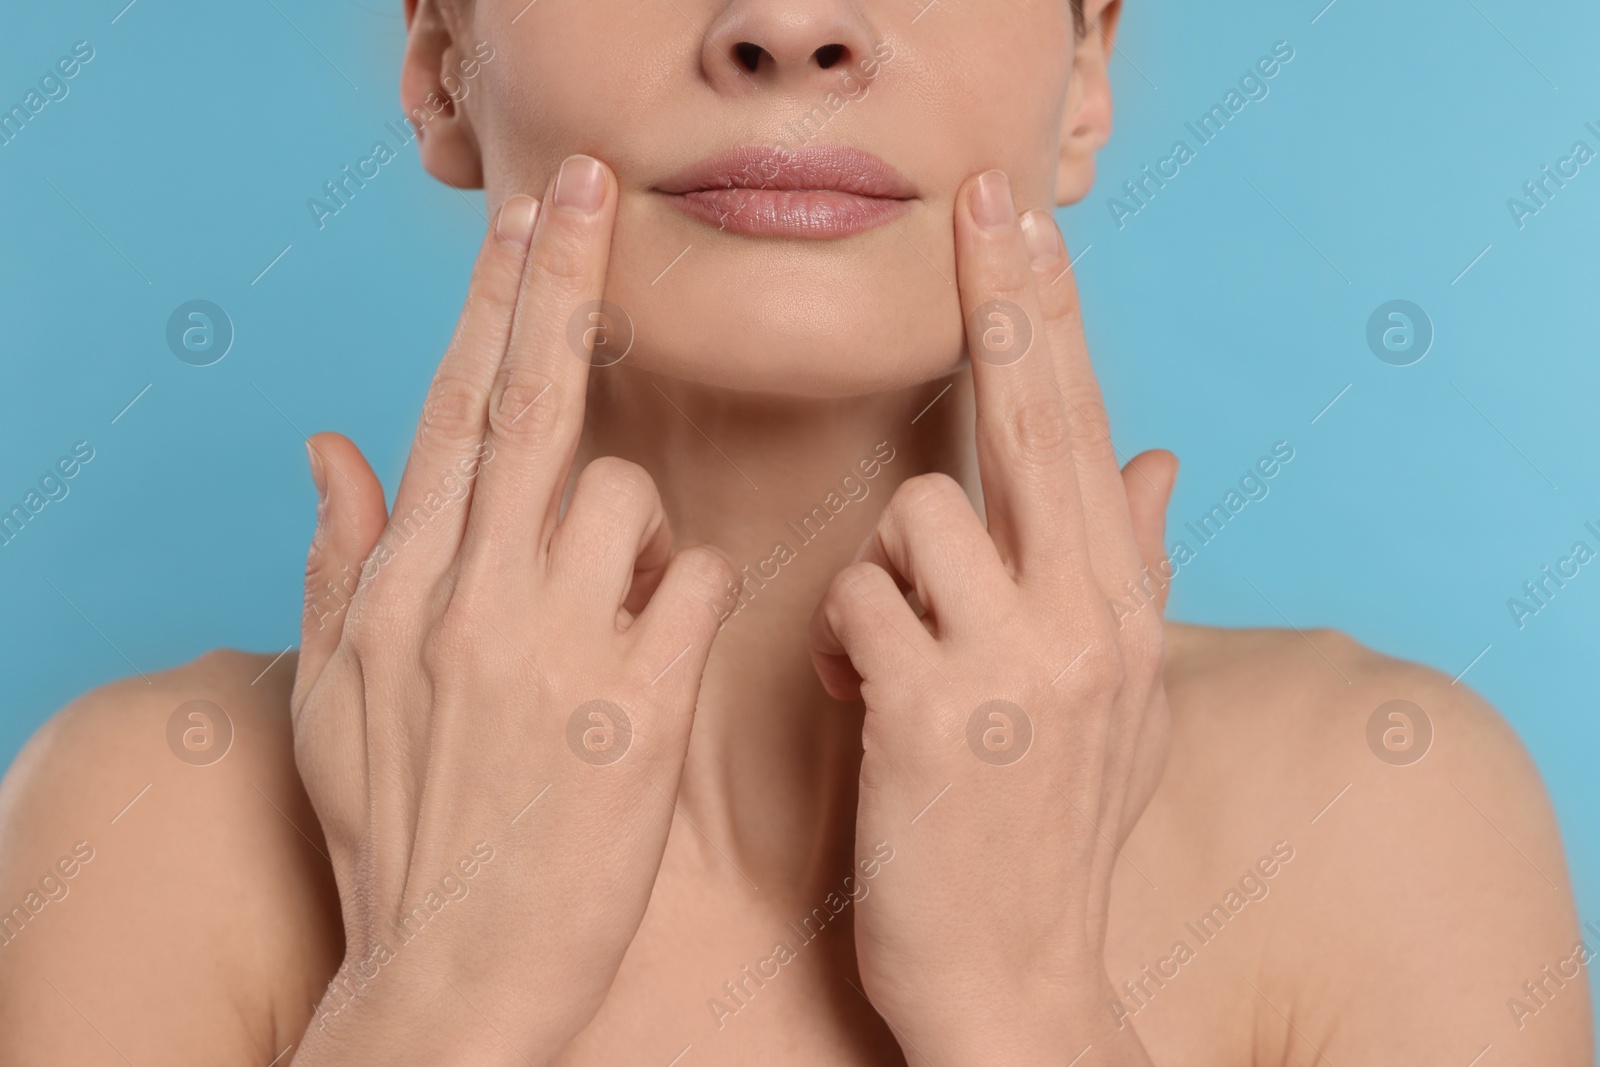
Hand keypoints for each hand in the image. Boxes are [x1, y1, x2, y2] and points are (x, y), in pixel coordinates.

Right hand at [288, 157, 736, 1065]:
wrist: (451, 977)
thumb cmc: (398, 832)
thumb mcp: (335, 701)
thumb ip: (337, 563)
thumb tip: (329, 444)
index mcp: (397, 590)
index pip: (451, 411)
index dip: (494, 304)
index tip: (527, 219)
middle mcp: (465, 600)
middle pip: (530, 404)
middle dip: (561, 280)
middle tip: (592, 186)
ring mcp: (550, 651)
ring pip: (629, 496)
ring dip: (636, 538)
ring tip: (611, 624)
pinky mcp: (634, 710)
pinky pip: (694, 585)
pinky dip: (690, 604)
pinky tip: (660, 662)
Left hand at [809, 171, 1177, 1063]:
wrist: (1017, 983)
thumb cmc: (1051, 836)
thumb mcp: (1122, 706)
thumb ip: (1133, 573)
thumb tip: (1161, 455)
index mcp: (1125, 608)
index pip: (1085, 427)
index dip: (1053, 315)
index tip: (1025, 222)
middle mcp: (1091, 619)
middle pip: (1037, 419)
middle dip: (1008, 300)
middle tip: (983, 202)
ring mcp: (1018, 664)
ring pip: (918, 513)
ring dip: (887, 573)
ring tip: (893, 654)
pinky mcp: (931, 711)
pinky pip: (859, 600)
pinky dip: (843, 641)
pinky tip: (859, 699)